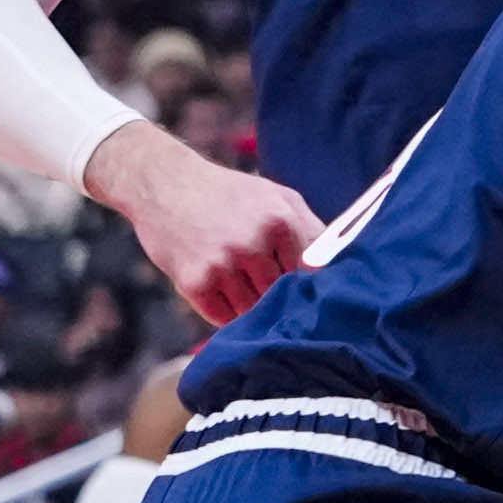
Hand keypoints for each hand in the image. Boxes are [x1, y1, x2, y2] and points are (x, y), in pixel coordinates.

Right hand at [91, 131, 327, 327]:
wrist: (164, 184)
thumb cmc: (230, 193)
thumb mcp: (279, 197)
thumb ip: (311, 230)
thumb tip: (337, 268)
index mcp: (281, 221)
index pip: (312, 274)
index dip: (309, 284)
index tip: (309, 292)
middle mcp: (253, 244)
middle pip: (283, 295)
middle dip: (279, 295)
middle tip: (267, 286)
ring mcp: (222, 265)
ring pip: (255, 311)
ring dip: (251, 305)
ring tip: (240, 280)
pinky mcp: (194, 283)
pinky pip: (224, 318)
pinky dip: (226, 312)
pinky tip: (220, 287)